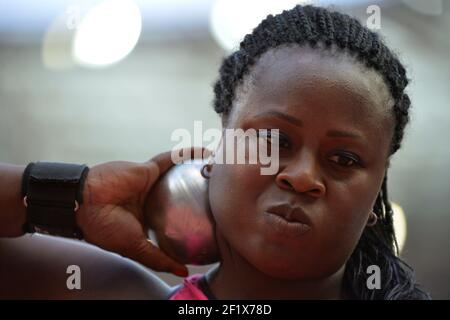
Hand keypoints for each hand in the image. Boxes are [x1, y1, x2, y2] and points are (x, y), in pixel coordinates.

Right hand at [76, 147, 209, 276]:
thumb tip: (183, 271)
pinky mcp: (149, 168)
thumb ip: (158, 257)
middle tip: (223, 197)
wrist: (85, 202)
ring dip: (199, 171)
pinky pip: (173, 158)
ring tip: (221, 172)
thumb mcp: (134, 247)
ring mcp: (151, 183)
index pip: (174, 220)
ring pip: (180, 175)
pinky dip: (189, 153)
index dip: (192, 221)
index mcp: (148, 219)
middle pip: (182, 196)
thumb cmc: (105, 227)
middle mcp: (152, 200)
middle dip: (200, 195)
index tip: (212, 225)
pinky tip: (207, 153)